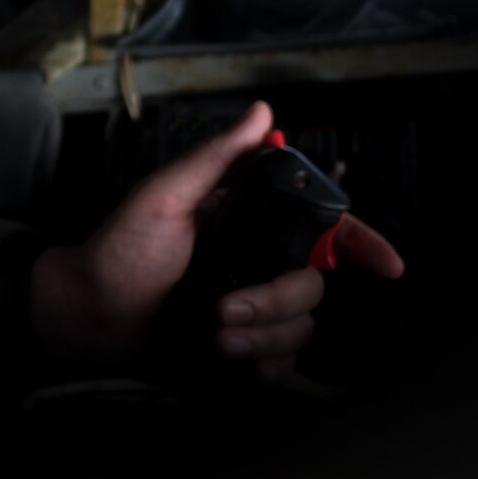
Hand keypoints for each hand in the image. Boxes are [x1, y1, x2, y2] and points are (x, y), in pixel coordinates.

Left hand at [30, 100, 405, 378]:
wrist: (89, 315)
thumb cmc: (119, 250)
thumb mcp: (165, 195)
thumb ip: (217, 158)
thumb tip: (261, 113)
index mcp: (247, 224)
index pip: (319, 230)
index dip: (360, 243)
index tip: (388, 263)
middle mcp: (255, 265)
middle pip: (313, 286)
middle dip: (275, 301)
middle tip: (224, 307)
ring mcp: (251, 309)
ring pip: (300, 329)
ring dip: (261, 336)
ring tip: (214, 334)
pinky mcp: (241, 349)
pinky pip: (280, 365)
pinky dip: (260, 366)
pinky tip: (229, 358)